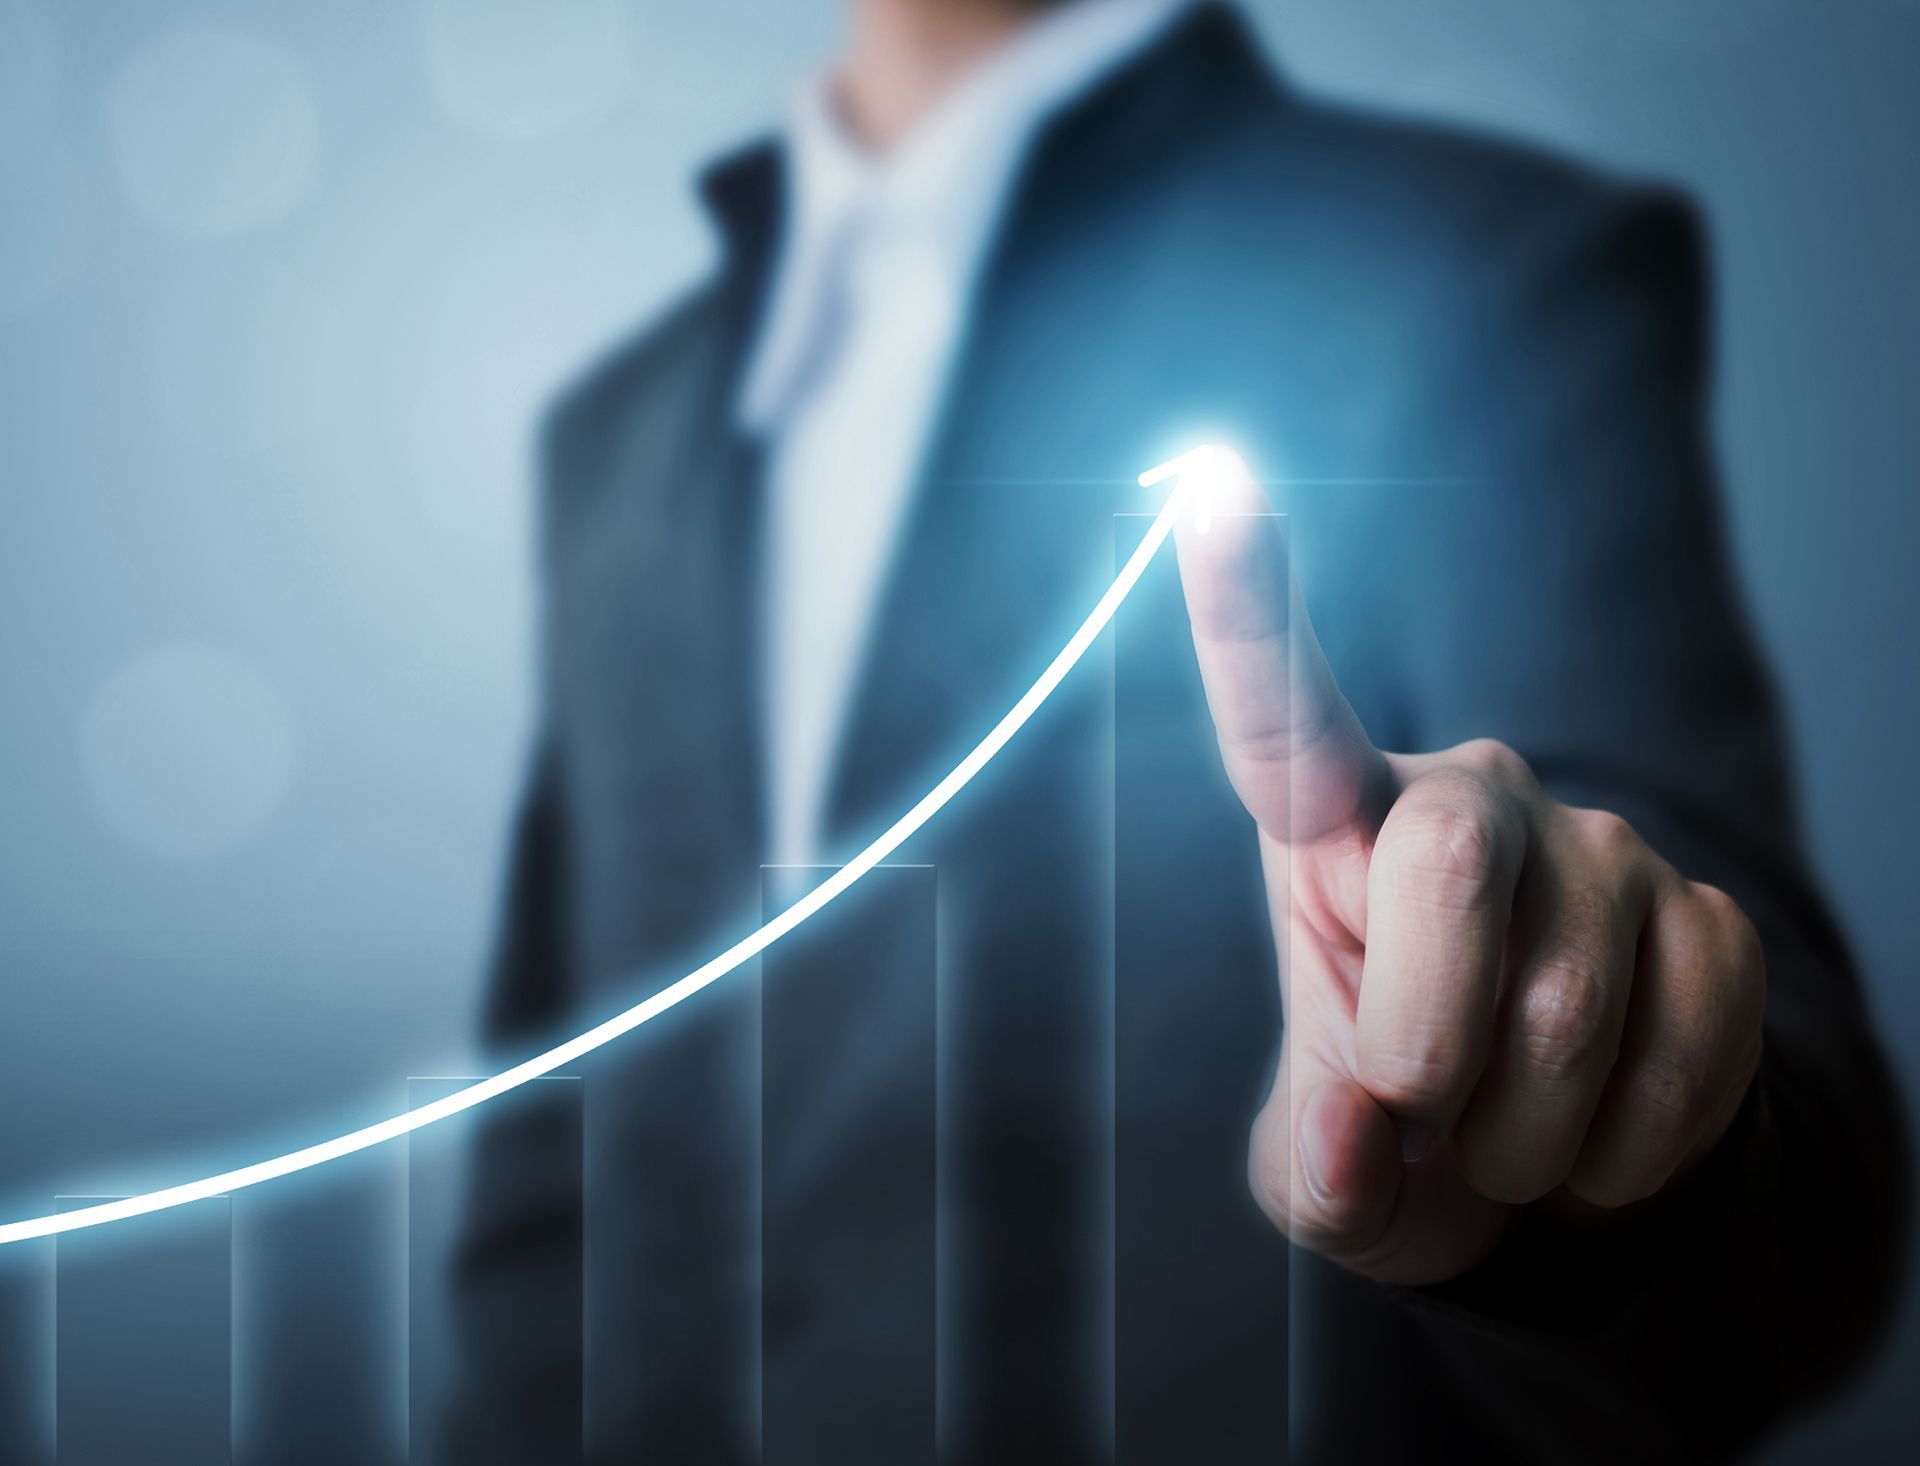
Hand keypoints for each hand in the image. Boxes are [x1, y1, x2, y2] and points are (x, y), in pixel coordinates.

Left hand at [1171, 455, 1765, 1284]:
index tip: (1213, 484)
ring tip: (1504, 1131)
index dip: (1243, 607)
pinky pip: (1689, 1046)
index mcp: (1330, 832)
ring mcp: (1598, 849)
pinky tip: (1597, 1130)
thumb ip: (1315, 1160)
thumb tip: (1361, 1132)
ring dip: (1527, 1131)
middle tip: (1423, 1108)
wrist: (1538, 1179)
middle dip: (1430, 1040)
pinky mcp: (1709, 917)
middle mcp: (1464, 802)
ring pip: (1570, 1003)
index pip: (1282, 712)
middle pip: (1451, 865)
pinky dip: (1631, 1142)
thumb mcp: (1321, 1172)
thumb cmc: (1392, 1134)